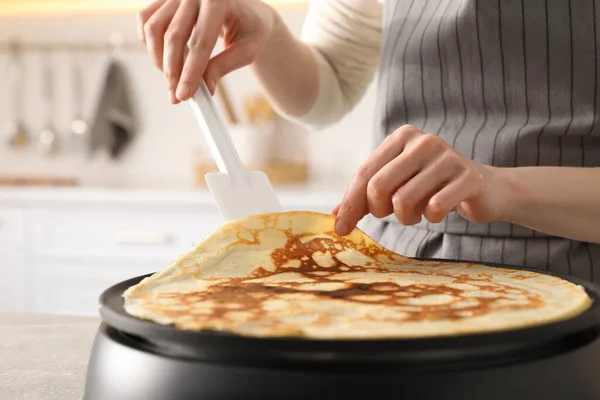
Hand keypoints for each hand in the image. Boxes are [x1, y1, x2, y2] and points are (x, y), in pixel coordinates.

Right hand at [138, 0, 275, 102]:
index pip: (201, 42)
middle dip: (172, 71)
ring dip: (159, 59)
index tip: (184, 95)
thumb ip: (225, 66)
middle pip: (174, 36)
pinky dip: (149, 41)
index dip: (191, 71)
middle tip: (176, 95)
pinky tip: (162, 58)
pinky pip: (146, 19)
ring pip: (154, 29)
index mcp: (220, 1)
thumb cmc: (250, 29)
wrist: (247, 11)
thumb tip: (205, 88)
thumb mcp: (247, 50)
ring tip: (173, 78)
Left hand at [332, 125, 506, 234]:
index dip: (349, 204)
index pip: (364, 173)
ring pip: (403, 201)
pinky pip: (433, 209)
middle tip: (393, 213)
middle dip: (379, 211)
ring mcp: (448, 158)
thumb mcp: (397, 184)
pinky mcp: (469, 178)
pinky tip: (438, 211)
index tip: (340, 228)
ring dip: (407, 217)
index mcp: (402, 137)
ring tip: (418, 211)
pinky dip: (431, 218)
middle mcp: (424, 141)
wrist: (484, 189)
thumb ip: (366, 196)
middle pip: (378, 187)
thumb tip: (335, 217)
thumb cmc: (431, 186)